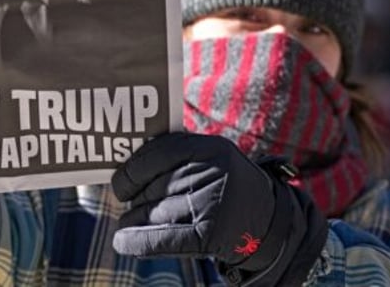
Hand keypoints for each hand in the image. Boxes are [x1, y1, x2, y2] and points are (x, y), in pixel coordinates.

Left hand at [111, 133, 325, 283]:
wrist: (268, 224)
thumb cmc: (224, 188)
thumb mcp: (209, 161)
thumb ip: (174, 157)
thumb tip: (121, 169)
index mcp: (209, 147)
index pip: (156, 152)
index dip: (131, 169)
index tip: (121, 182)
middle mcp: (210, 172)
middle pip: (151, 186)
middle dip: (135, 198)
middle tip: (132, 203)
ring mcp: (211, 203)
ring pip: (151, 212)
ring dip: (135, 220)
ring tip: (134, 222)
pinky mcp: (209, 235)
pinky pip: (160, 238)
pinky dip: (136, 241)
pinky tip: (123, 241)